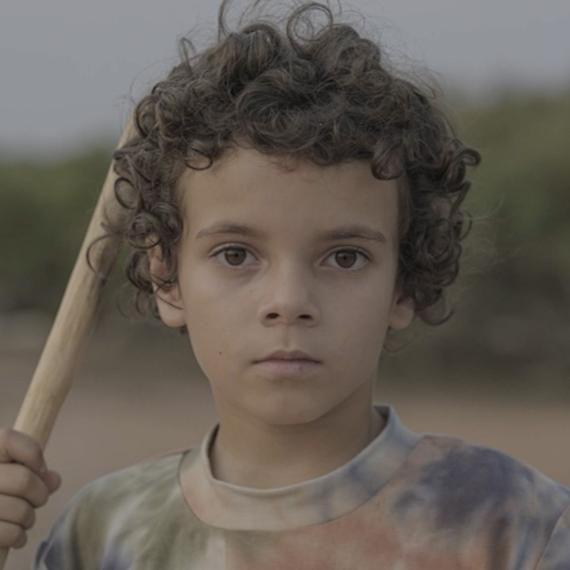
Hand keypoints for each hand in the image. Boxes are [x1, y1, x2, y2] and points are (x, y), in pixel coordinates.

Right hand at [0, 429, 60, 548]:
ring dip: (29, 518)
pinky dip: (18, 537)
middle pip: (24, 480)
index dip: (33, 454)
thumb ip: (33, 471)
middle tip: (37, 500)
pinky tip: (15, 534)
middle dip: (40, 494)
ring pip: (20, 510)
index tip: (39, 468)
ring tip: (24, 518)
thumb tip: (54, 481)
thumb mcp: (11, 473)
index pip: (8, 440)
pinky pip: (9, 534)